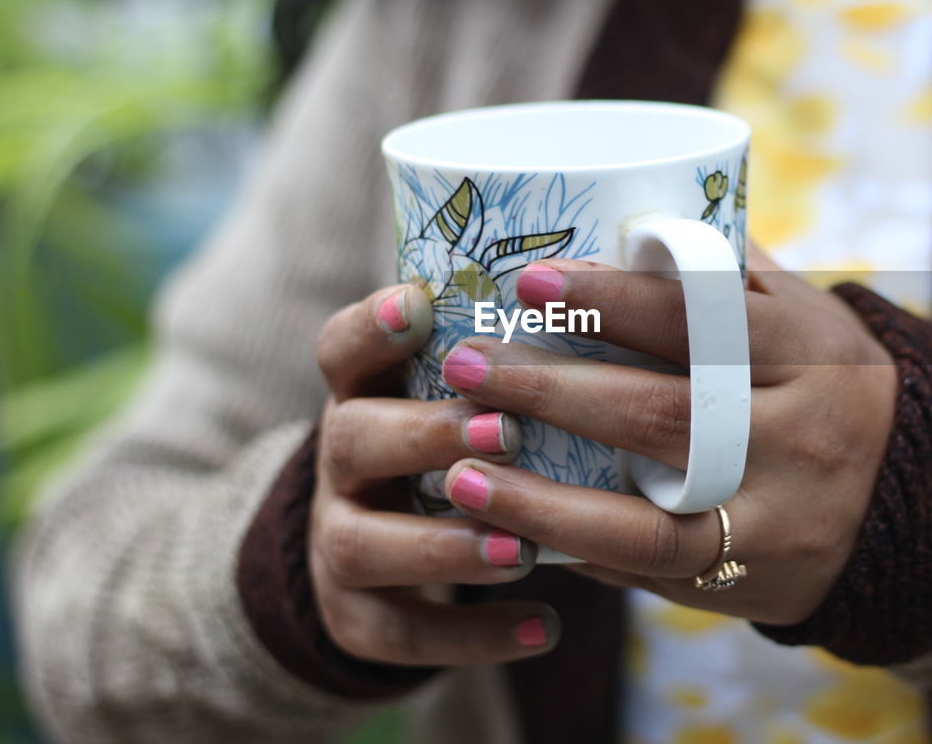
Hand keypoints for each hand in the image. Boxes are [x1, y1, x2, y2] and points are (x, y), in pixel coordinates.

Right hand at [309, 282, 558, 665]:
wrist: (387, 555)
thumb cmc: (456, 445)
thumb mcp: (458, 395)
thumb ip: (503, 359)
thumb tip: (594, 295)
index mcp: (367, 393)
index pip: (342, 348)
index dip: (371, 325)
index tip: (420, 305)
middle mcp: (339, 460)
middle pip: (351, 438)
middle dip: (427, 436)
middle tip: (506, 433)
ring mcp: (336, 540)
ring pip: (361, 544)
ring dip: (442, 547)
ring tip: (519, 552)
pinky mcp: (353, 614)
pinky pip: (397, 633)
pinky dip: (470, 635)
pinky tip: (544, 629)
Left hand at [435, 247, 896, 625]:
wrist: (910, 506)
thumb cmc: (829, 385)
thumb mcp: (807, 316)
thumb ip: (730, 270)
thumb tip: (628, 211)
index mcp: (808, 352)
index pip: (705, 320)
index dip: (615, 300)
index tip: (531, 278)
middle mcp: (794, 437)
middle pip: (662, 415)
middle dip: (552, 390)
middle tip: (464, 363)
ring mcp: (770, 520)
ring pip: (648, 520)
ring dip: (542, 499)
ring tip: (457, 472)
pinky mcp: (742, 581)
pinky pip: (649, 572)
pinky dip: (576, 550)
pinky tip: (506, 531)